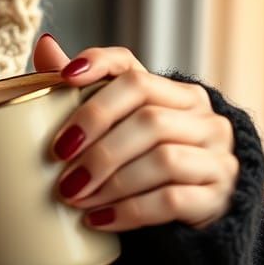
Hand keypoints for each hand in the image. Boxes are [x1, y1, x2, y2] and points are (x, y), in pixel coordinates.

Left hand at [34, 35, 238, 230]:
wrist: (192, 219)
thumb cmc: (144, 166)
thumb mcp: (118, 131)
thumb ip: (84, 94)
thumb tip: (46, 45)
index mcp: (175, 94)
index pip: (134, 68)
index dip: (99, 67)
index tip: (65, 79)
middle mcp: (203, 118)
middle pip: (146, 116)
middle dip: (96, 141)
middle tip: (60, 162)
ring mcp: (216, 157)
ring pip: (161, 159)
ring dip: (109, 180)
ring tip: (74, 197)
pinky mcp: (217, 197)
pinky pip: (170, 200)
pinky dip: (128, 210)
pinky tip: (97, 219)